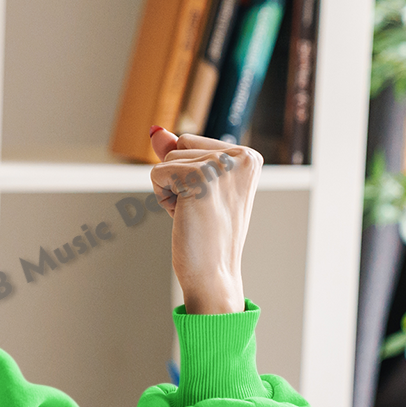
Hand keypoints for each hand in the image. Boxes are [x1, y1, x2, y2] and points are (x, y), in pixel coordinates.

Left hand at [149, 128, 258, 314]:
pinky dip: (162, 197)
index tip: (208, 203)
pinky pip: (157, 173)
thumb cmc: (207, 237)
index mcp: (249, 157)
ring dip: (170, 190)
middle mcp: (242, 155)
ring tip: (194, 214)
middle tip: (200, 210)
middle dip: (178, 178)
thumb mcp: (197, 188)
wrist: (214, 274)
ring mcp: (222, 165)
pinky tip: (183, 216)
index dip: (189, 175)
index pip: (193, 143)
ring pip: (168, 158)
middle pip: (181, 144)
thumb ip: (179, 156)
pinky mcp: (200, 176)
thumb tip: (156, 131)